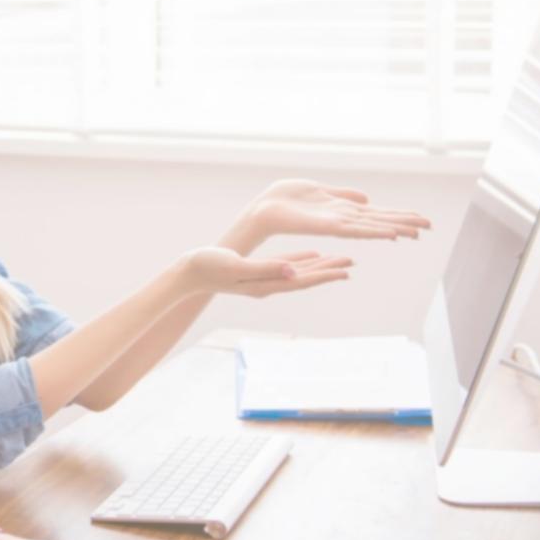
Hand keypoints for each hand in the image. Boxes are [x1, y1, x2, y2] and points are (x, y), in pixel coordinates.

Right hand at [183, 247, 352, 297]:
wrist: (189, 272)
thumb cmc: (209, 266)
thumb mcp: (238, 266)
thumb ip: (266, 268)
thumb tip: (293, 272)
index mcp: (265, 285)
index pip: (302, 281)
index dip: (324, 275)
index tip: (346, 270)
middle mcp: (268, 284)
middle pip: (305, 278)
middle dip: (329, 270)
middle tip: (351, 262)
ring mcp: (263, 279)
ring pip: (299, 272)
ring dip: (320, 266)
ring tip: (340, 260)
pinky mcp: (257, 271)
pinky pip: (286, 265)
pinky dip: (302, 260)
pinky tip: (313, 254)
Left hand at [233, 180, 431, 250]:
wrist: (264, 208)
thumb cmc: (286, 200)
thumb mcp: (320, 189)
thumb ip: (343, 194)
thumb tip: (367, 198)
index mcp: (343, 210)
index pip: (377, 214)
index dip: (399, 215)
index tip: (422, 218)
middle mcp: (343, 219)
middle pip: (380, 221)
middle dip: (404, 223)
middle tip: (430, 227)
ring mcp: (336, 224)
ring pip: (372, 226)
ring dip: (395, 228)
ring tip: (417, 232)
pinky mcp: (327, 226)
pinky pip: (355, 229)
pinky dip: (373, 231)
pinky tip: (390, 233)